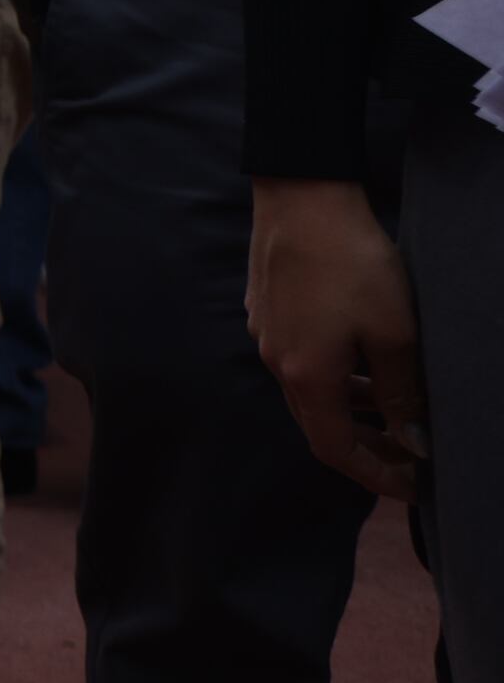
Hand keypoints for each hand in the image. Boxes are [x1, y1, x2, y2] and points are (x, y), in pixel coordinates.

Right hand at [253, 177, 427, 496]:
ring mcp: (268, 336)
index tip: (413, 486)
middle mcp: (279, 364)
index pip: (336, 449)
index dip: (374, 475)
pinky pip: (302, 361)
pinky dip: (336, 378)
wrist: (302, 196)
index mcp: (308, 377)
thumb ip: (402, 392)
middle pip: (319, 426)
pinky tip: (362, 360)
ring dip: (352, 411)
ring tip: (396, 409)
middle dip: (366, 448)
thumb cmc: (353, 264)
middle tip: (411, 455)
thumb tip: (415, 442)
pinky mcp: (267, 311)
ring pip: (311, 392)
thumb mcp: (394, 331)